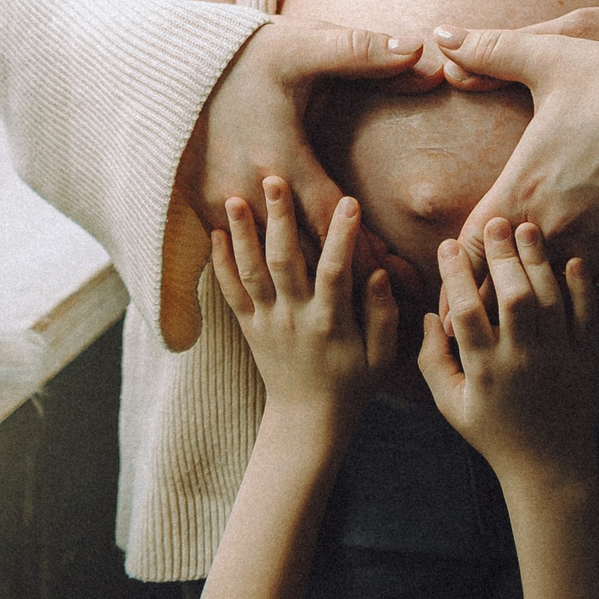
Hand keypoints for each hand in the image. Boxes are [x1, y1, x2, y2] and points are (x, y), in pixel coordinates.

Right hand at [162, 20, 422, 343]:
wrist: (166, 62)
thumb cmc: (245, 53)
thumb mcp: (302, 45)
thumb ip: (362, 50)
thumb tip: (421, 50)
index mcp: (280, 158)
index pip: (332, 222)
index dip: (368, 252)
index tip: (404, 277)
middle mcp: (248, 191)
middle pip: (306, 253)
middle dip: (348, 280)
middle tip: (394, 302)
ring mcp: (221, 203)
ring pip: (273, 260)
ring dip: (312, 283)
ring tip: (354, 311)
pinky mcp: (201, 206)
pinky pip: (242, 253)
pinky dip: (274, 270)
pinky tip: (300, 287)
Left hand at [211, 182, 397, 440]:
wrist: (307, 420)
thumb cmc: (351, 385)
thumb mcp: (380, 357)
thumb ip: (382, 315)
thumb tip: (378, 273)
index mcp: (331, 323)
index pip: (337, 272)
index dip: (342, 237)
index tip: (348, 201)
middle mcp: (295, 318)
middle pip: (285, 262)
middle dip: (280, 219)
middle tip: (274, 178)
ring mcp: (267, 321)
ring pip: (251, 272)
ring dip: (242, 234)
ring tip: (234, 198)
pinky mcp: (249, 327)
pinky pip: (230, 293)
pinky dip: (221, 264)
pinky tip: (216, 234)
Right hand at [418, 220, 598, 489]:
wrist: (550, 468)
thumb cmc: (493, 435)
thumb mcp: (451, 404)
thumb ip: (433, 360)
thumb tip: (428, 316)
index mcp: (485, 369)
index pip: (465, 312)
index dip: (455, 275)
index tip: (449, 246)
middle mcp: (522, 360)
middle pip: (512, 296)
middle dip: (501, 256)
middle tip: (494, 223)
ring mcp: (558, 358)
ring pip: (549, 299)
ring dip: (537, 260)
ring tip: (527, 229)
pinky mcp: (587, 359)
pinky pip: (587, 316)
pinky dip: (582, 287)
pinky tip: (571, 260)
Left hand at [434, 26, 598, 271]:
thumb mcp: (554, 57)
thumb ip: (491, 50)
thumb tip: (444, 35)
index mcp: (524, 190)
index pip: (468, 253)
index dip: (455, 265)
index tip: (448, 267)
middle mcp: (555, 229)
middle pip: (503, 285)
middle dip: (489, 285)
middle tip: (473, 296)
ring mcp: (595, 246)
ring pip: (548, 291)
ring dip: (532, 288)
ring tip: (517, 289)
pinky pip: (590, 284)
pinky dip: (572, 282)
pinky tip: (567, 272)